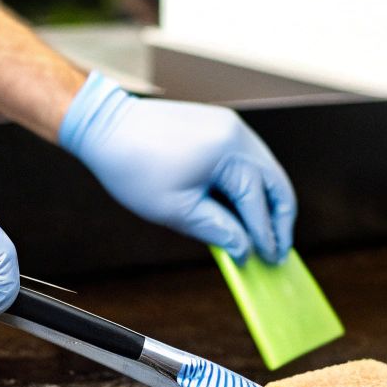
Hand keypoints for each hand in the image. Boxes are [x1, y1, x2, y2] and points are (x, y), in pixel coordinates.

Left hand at [59, 72, 296, 263]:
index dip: (264, 235)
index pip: (257, 202)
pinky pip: (248, 159)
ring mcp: (231, 126)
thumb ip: (218, 231)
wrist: (106, 127)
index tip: (269, 260)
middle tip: (279, 250)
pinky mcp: (221, 126)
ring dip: (268, 202)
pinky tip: (245, 209)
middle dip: (280, 219)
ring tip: (265, 234)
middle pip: (276, 182)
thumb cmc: (135, 167)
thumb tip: (245, 250)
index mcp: (228, 152)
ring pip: (266, 170)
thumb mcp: (177, 210)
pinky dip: (252, 186)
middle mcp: (237, 134)